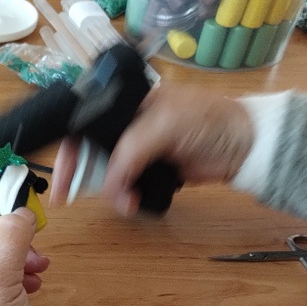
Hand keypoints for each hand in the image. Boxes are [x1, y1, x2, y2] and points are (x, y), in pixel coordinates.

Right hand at [50, 84, 253, 214]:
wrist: (246, 146)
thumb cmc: (208, 121)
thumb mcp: (163, 125)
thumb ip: (130, 151)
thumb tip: (107, 184)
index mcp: (126, 103)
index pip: (85, 123)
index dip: (68, 148)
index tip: (60, 173)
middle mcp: (127, 124)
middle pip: (89, 150)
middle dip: (79, 174)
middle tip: (66, 198)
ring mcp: (140, 148)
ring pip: (106, 172)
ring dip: (107, 190)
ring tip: (122, 202)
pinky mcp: (153, 170)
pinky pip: (127, 186)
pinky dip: (126, 197)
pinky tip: (132, 203)